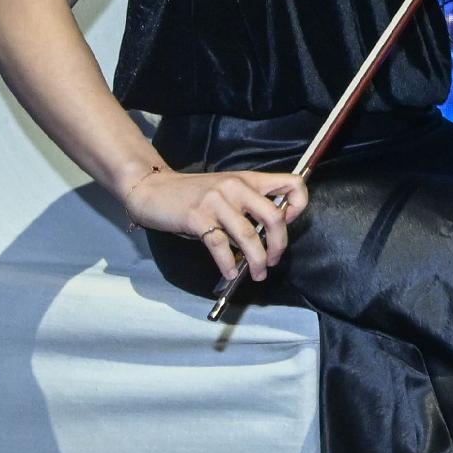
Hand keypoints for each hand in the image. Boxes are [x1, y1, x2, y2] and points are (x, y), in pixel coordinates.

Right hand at [126, 166, 307, 283]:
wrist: (153, 189)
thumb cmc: (193, 195)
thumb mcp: (227, 191)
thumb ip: (249, 205)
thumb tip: (270, 236)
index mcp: (249, 179)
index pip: (292, 183)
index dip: (298, 205)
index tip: (288, 224)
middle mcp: (236, 187)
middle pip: (274, 217)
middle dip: (279, 245)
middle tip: (273, 260)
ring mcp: (216, 202)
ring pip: (248, 236)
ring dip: (257, 260)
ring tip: (258, 273)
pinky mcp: (197, 217)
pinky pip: (220, 246)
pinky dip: (227, 264)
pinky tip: (230, 272)